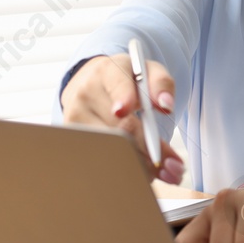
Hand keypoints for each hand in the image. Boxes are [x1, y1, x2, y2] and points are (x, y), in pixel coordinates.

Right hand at [60, 53, 185, 183]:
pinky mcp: (71, 138)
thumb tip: (166, 106)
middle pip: (117, 126)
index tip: (125, 110)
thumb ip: (162, 84)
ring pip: (108, 147)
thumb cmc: (127, 80)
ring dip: (139, 164)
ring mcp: (74, 116)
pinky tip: (141, 171)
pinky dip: (124, 168)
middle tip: (172, 164)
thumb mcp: (148, 72)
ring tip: (163, 171)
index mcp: (108, 71)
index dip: (122, 97)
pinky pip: (99, 157)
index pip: (117, 85)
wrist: (94, 83)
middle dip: (147, 148)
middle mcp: (86, 93)